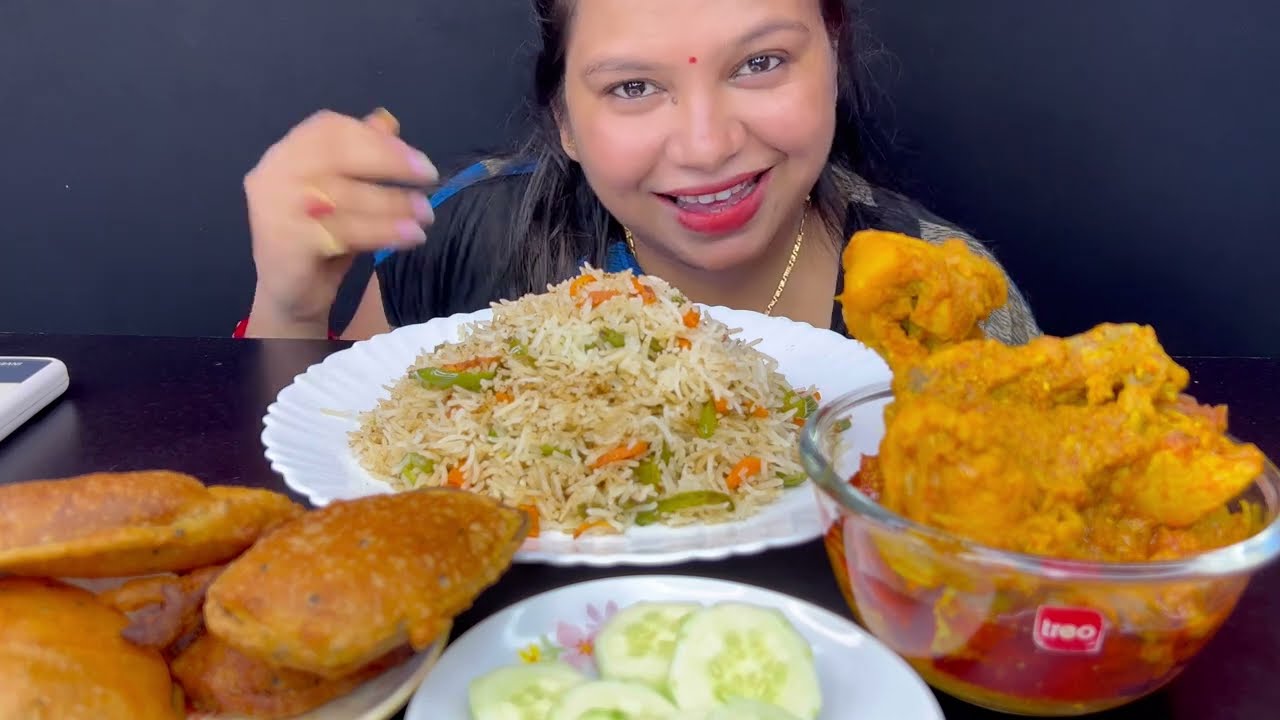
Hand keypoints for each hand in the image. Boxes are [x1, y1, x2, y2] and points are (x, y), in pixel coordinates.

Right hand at [245, 108, 437, 327]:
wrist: (290, 296)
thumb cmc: (322, 239)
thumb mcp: (345, 195)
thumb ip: (360, 157)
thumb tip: (388, 123)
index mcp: (286, 154)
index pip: (330, 129)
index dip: (377, 139)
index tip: (417, 158)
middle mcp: (273, 173)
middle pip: (335, 152)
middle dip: (388, 162)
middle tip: (429, 177)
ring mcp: (274, 207)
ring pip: (344, 195)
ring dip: (393, 203)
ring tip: (425, 215)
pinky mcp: (287, 241)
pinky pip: (344, 230)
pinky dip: (383, 231)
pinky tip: (410, 236)